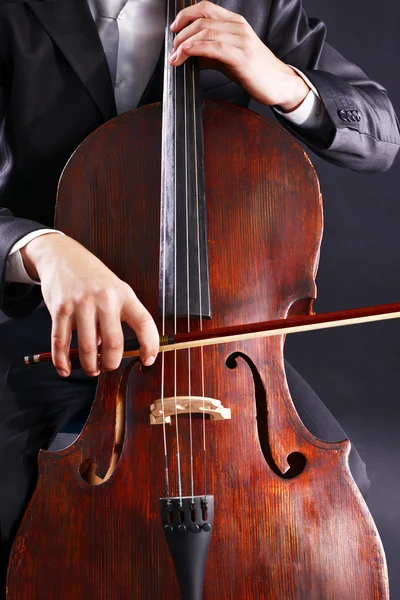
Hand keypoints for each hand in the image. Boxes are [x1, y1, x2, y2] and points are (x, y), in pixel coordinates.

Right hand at [21, 233, 158, 376]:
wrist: (63, 256)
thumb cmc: (93, 278)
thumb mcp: (115, 289)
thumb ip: (118, 317)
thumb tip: (114, 351)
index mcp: (124, 294)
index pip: (144, 322)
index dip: (150, 345)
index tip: (148, 360)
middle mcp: (104, 298)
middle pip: (114, 342)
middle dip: (112, 363)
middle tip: (108, 367)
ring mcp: (81, 303)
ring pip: (88, 347)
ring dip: (90, 366)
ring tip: (92, 368)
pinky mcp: (60, 308)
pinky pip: (61, 342)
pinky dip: (62, 360)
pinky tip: (65, 368)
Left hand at [170, 0, 309, 111]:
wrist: (279, 84)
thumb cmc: (255, 71)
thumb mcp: (229, 57)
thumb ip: (210, 52)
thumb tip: (188, 55)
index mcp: (236, 23)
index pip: (206, 7)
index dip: (186, 15)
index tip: (174, 28)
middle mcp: (239, 27)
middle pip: (202, 20)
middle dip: (181, 34)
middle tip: (172, 49)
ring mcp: (241, 40)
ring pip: (205, 32)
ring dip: (184, 44)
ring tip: (175, 56)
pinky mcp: (241, 56)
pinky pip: (213, 47)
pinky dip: (194, 50)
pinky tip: (185, 57)